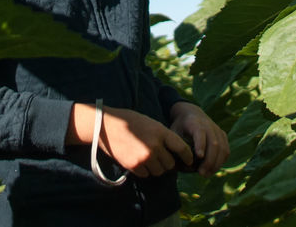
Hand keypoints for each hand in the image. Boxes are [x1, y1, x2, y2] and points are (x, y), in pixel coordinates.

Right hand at [68, 103, 192, 177]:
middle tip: (162, 157)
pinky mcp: (134, 166)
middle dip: (168, 162)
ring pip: (159, 171)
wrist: (106, 126)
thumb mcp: (151, 123)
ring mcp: (144, 157)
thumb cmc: (129, 121)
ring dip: (157, 167)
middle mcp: (154, 146)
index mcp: (161, 132)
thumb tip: (175, 152)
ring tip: (149, 158)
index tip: (189, 160)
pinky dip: (145, 170)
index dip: (188, 156)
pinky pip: (146, 174)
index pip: (182, 148)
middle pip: (170, 164)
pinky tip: (139, 160)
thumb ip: (164, 136)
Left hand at [168, 101, 229, 176]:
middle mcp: (208, 125)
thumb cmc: (180, 127)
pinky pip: (226, 150)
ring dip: (216, 164)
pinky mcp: (223, 135)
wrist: (191, 113)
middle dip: (209, 160)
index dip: (201, 144)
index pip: (200, 132)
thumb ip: (176, 146)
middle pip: (214, 143)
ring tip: (206, 174)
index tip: (199, 156)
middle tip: (201, 173)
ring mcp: (217, 130)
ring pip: (222, 148)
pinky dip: (221, 161)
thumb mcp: (173, 132)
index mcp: (194, 122)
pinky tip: (212, 169)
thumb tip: (180, 163)